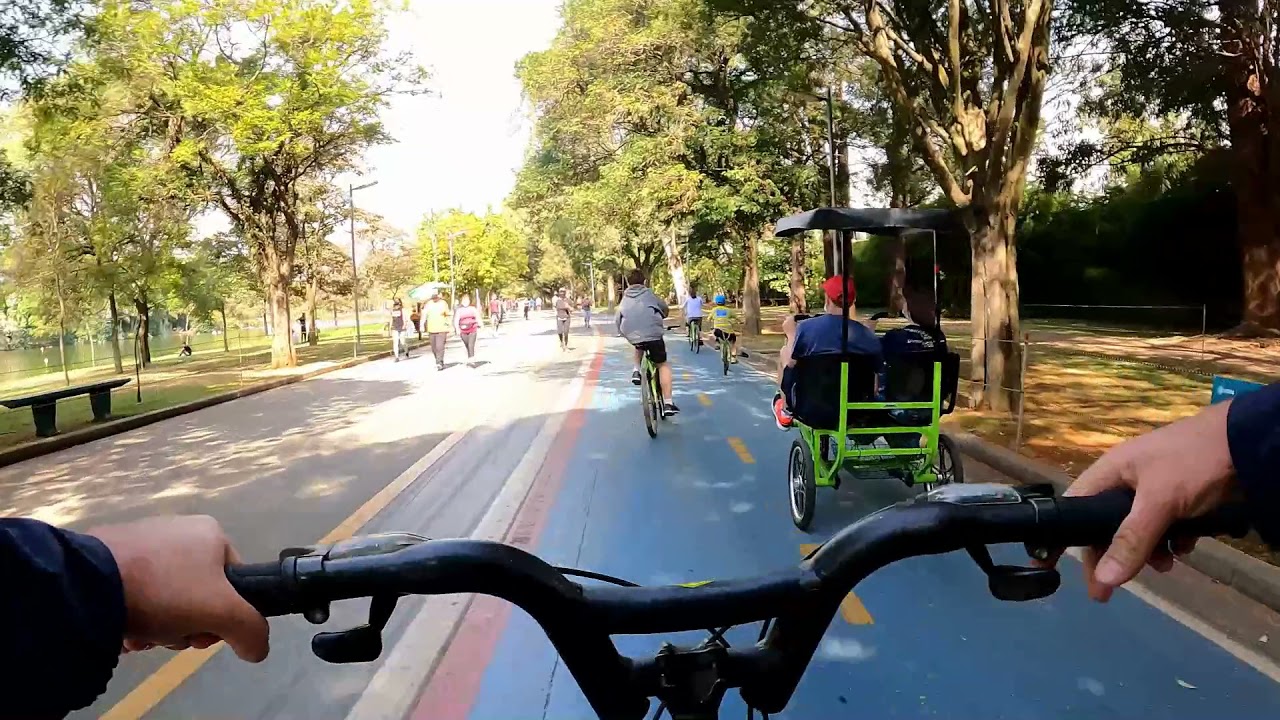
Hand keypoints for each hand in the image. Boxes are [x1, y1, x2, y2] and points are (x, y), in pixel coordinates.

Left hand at [88, 515, 268, 661]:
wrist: (90, 583)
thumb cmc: (166, 590)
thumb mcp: (224, 613)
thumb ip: (252, 631)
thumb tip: (257, 649)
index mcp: (211, 533)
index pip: (234, 582)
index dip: (223, 615)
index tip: (202, 633)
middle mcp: (179, 530)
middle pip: (197, 595)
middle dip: (185, 625)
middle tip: (170, 637)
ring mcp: (142, 541)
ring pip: (164, 598)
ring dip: (158, 626)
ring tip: (141, 635)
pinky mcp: (109, 556)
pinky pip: (134, 592)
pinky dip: (133, 616)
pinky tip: (122, 628)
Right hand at [1064, 400, 1236, 601]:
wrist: (1248, 442)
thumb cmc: (1192, 463)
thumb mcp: (1159, 502)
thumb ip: (1131, 541)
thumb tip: (1103, 581)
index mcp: (1110, 473)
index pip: (1073, 510)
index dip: (1060, 538)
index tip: (1047, 567)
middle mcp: (1126, 482)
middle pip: (1105, 527)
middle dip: (1109, 557)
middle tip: (1106, 592)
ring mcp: (1153, 491)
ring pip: (1137, 531)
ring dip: (1147, 552)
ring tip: (1165, 565)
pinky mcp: (1179, 499)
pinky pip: (1164, 528)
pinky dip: (1171, 542)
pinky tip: (1184, 548)